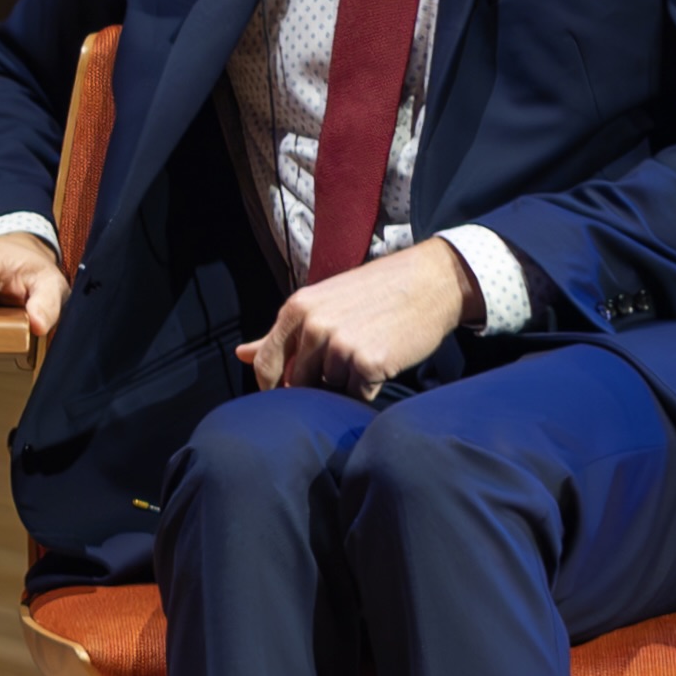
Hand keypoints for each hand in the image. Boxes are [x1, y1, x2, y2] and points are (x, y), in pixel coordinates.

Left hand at [243, 240, 474, 397]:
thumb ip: (281, 335)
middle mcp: (314, 326)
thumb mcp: (322, 302)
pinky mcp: (369, 362)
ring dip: (348, 383)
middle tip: (348, 361)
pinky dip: (370, 387)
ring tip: (371, 352)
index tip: (285, 394)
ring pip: (330, 388)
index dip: (273, 386)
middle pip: (299, 382)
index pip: (266, 363)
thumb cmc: (377, 292)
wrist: (434, 281)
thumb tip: (241, 355)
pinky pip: (358, 394)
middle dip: (318, 383)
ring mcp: (341, 345)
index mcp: (297, 309)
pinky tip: (385, 360)